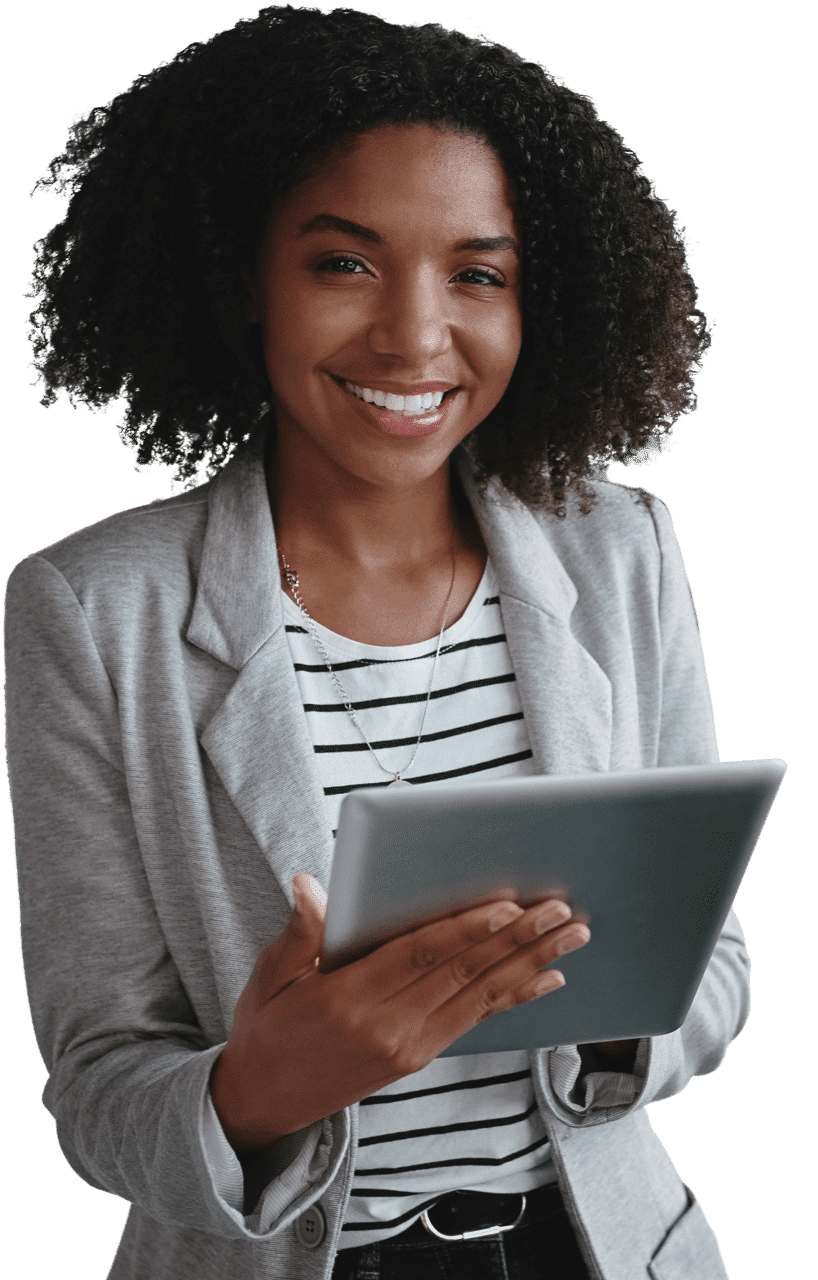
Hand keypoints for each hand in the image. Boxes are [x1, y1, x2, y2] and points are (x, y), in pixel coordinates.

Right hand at [210, 873, 590, 1156]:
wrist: (265, 1103)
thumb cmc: (267, 1028)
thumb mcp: (269, 977)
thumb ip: (298, 932)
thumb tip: (308, 885)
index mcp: (349, 1000)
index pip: (420, 957)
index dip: (467, 929)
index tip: (508, 905)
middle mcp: (389, 1027)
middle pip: (464, 974)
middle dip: (518, 939)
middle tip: (562, 910)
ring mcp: (409, 1046)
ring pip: (480, 995)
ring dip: (530, 962)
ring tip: (572, 935)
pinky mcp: (419, 1056)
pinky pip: (475, 1020)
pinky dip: (514, 996)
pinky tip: (548, 978)